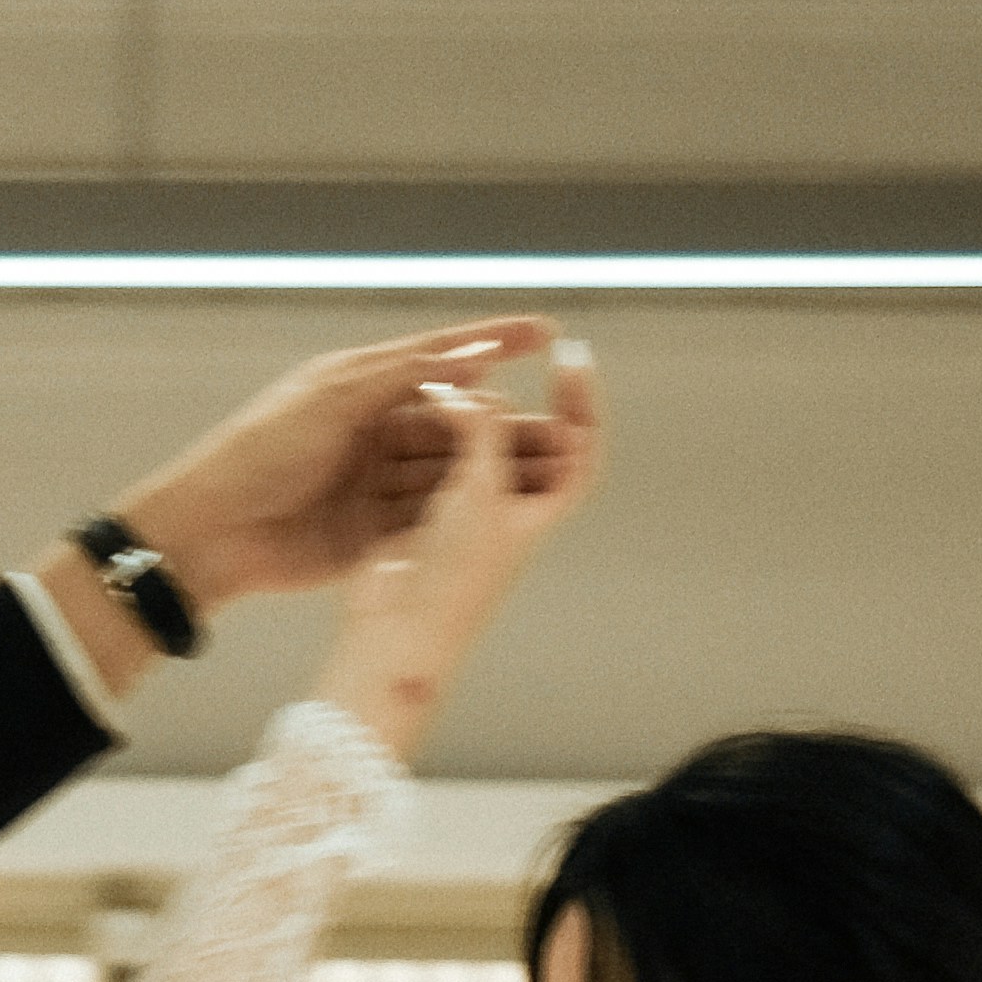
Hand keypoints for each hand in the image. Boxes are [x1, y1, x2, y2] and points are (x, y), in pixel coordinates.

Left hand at [107, 315, 561, 610]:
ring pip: (449, 471)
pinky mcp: (372, 532)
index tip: (545, 330)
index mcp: (362, 383)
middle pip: (457, 422)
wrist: (212, 531)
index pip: (442, 355)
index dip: (494, 342)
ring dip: (495, 472)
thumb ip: (409, 376)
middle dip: (507, 425)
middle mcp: (376, 429)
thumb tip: (480, 353)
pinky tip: (504, 514)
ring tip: (550, 471)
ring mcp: (376, 482)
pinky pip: (428, 518)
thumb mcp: (337, 398)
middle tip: (563, 427)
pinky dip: (461, 514)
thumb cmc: (260, 450)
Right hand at [305, 344, 602, 754]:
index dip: (582, 398)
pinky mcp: (422, 509)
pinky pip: (434, 456)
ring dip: (465, 413)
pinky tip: (417, 408)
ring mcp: (465, 509)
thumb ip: (482, 428)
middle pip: (524, 436)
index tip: (570, 354)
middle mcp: (508, 507)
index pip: (579, 443)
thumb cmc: (455, 571)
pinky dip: (430, 431)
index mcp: (540, 507)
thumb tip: (467, 389)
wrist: (400, 627)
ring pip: (475, 442)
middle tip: (494, 358)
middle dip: (508, 402)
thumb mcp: (482, 487)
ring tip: (448, 385)